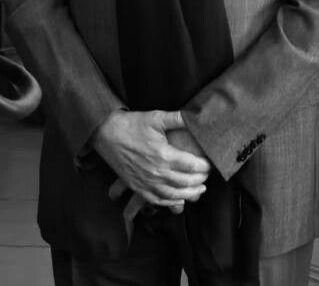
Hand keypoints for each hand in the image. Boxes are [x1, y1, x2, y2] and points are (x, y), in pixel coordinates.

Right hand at [91, 110, 210, 208]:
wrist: (107, 134)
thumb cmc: (133, 125)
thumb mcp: (157, 118)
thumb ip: (178, 118)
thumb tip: (196, 116)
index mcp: (163, 155)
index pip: (191, 165)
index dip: (205, 166)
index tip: (211, 163)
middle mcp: (155, 172)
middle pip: (184, 182)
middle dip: (200, 180)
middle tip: (209, 176)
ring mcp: (145, 181)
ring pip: (172, 195)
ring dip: (188, 194)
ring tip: (200, 190)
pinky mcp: (136, 186)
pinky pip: (155, 200)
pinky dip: (169, 202)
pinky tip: (178, 200)